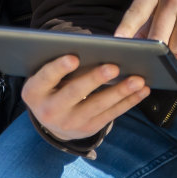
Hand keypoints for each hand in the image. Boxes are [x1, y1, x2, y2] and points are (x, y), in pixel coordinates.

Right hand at [21, 53, 149, 141]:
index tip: (74, 57)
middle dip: (95, 79)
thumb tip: (90, 48)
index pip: (46, 77)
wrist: (51, 122)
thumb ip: (59, 66)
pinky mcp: (88, 129)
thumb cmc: (51, 86)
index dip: (59, 68)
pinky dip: (129, 101)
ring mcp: (69, 123)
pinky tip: (142, 90)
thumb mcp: (46, 78)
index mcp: (34, 92)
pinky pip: (111, 114)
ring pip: (98, 105)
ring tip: (138, 79)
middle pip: (74, 92)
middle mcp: (49, 111)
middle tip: (114, 66)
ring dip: (120, 91)